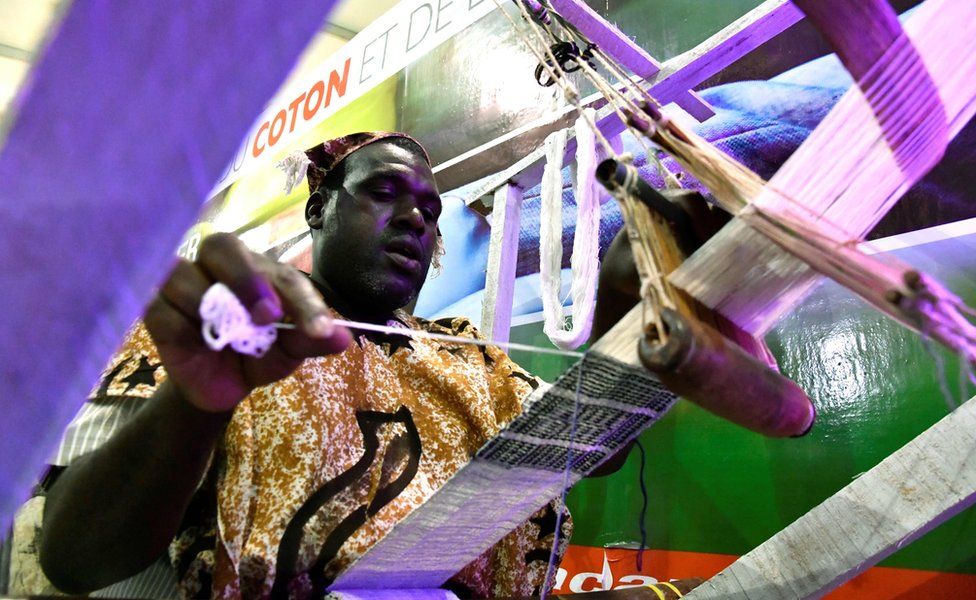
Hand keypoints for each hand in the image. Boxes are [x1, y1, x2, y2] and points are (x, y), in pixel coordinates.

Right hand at [145, 233, 350, 411]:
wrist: (223, 384)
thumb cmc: (258, 353)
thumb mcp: (289, 352)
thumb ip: (311, 339)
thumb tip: (342, 339)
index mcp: (257, 268)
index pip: (280, 273)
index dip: (302, 299)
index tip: (320, 330)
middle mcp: (217, 265)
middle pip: (222, 246)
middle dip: (247, 279)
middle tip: (269, 315)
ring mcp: (182, 284)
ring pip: (183, 273)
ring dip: (209, 302)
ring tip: (230, 334)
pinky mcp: (155, 310)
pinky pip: (160, 307)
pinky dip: (180, 324)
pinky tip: (197, 341)